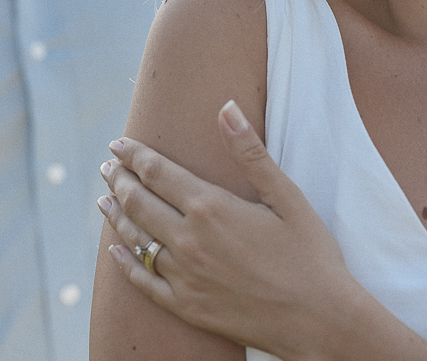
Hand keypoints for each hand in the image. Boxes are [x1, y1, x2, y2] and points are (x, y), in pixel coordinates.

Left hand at [98, 99, 403, 360]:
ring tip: (105, 199)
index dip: (133, 155)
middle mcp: (189, 241)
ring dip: (116, 215)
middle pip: (138, 202)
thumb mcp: (286, 196)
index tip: (118, 144)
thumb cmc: (310, 255)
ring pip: (135, 239)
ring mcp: (184, 277)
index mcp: (211, 208)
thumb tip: (226, 108)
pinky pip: (144, 282)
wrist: (321, 320)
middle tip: (107, 167)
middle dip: (119, 180)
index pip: (157, 172)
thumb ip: (250, 152)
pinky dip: (125, 262)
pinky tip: (115, 251)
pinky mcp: (187, 306)